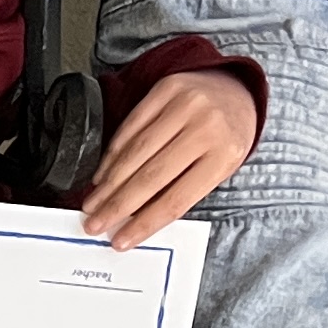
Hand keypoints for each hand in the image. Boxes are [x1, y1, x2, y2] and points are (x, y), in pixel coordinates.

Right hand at [80, 70, 257, 244]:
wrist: (235, 87)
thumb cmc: (226, 134)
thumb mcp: (219, 166)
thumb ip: (184, 188)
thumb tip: (137, 218)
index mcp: (225, 155)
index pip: (177, 199)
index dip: (144, 223)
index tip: (121, 241)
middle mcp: (206, 128)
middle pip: (151, 177)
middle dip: (117, 205)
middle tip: (94, 224)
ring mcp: (185, 105)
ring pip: (136, 152)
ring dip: (108, 183)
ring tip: (92, 203)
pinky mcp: (166, 88)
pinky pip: (131, 126)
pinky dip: (112, 154)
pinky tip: (102, 174)